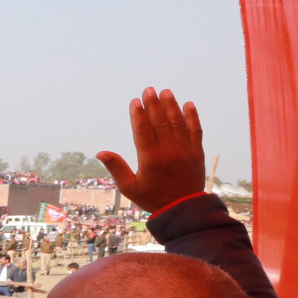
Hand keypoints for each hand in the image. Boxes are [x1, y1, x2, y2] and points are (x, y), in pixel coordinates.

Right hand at [97, 88, 206, 213]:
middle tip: (149, 89)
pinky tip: (188, 104)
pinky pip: (196, 130)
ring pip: (178, 122)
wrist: (184, 209)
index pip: (143, 130)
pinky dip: (192, 116)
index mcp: (150, 159)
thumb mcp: (129, 187)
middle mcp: (169, 151)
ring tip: (166, 92)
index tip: (135, 101)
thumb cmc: (152, 198)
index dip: (138, 114)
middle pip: (160, 122)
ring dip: (172, 105)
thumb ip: (116, 168)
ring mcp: (185, 150)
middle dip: (154, 104)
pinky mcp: (197, 152)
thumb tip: (100, 153)